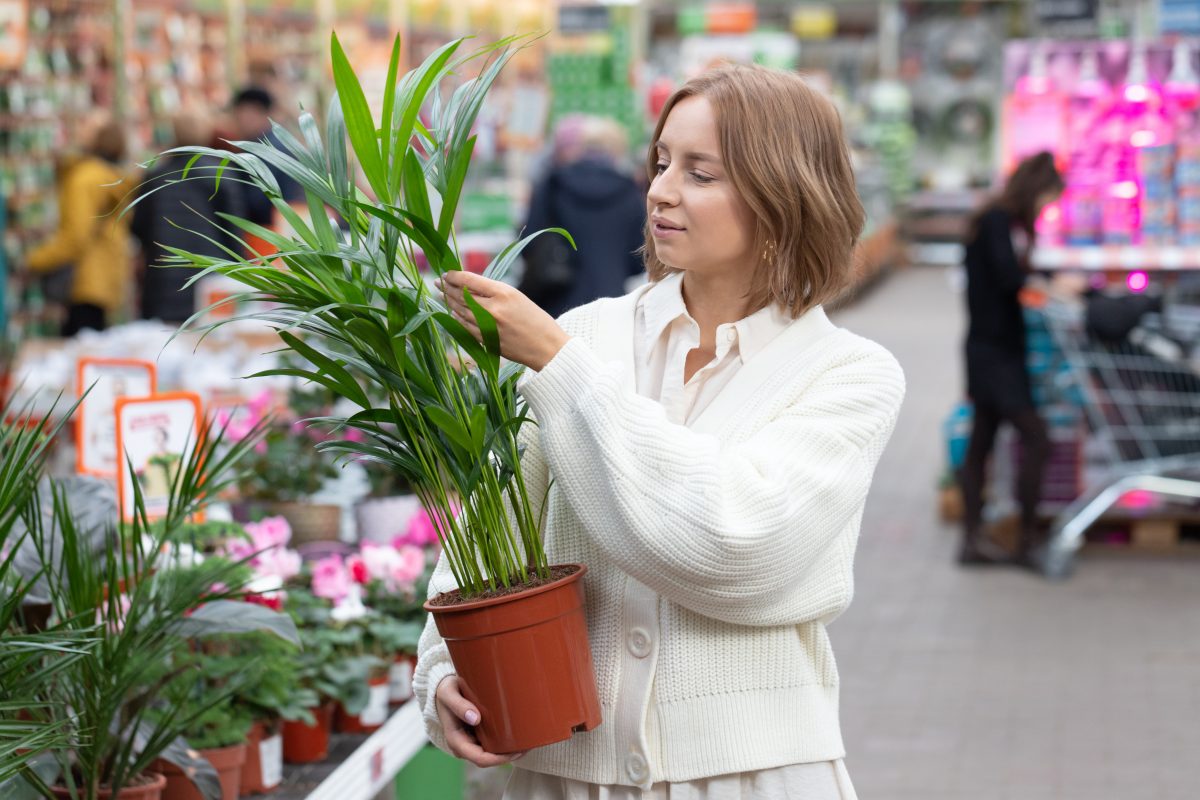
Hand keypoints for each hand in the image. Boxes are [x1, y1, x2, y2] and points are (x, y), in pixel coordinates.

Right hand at [435, 675, 524, 767]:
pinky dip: (504, 741)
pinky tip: (517, 734)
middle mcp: (464, 745)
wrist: (440, 688)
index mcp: (456, 740)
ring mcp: (470, 740)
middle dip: (508, 756)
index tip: (516, 751)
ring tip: (527, 740)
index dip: (499, 759)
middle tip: (528, 745)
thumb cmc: (445, 690)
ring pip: (491, 752)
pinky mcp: (476, 734)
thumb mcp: (448, 693)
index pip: (480, 758)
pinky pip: (491, 743)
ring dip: (508, 750)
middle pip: (488, 758)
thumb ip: (459, 705)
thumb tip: (475, 719)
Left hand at [439, 271, 569, 371]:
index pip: (470, 280)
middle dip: (448, 288)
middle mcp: (493, 308)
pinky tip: (452, 313)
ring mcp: (488, 326)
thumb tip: (471, 288)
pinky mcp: (486, 340)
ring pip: (461, 311)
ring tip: (442, 295)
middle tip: (438, 283)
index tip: (448, 274)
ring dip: (449, 302)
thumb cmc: (536, 321)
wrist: (547, 348)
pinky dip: (457, 318)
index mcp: (503, 292)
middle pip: (462, 295)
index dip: (455, 276)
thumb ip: (495, 293)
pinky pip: (465, 326)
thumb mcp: (518, 298)